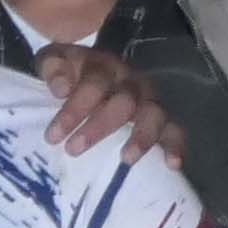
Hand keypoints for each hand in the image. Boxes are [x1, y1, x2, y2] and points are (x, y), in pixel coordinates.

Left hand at [34, 41, 186, 173]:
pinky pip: (174, 130)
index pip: (94, 84)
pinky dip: (175, 146)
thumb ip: (53, 68)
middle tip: (73, 150)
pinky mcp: (159, 119)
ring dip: (142, 136)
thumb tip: (61, 88)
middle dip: (99, 127)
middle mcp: (130, 81)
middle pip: (124, 101)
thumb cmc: (67, 74)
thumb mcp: (53, 62)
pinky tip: (173, 164)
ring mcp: (147, 99)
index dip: (75, 110)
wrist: (84, 73)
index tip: (53, 136)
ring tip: (127, 158)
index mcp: (103, 66)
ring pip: (154, 114)